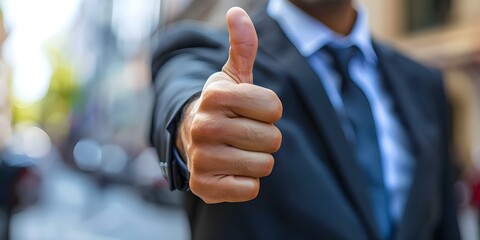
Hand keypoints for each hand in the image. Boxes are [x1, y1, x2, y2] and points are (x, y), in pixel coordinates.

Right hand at [176, 7, 282, 203]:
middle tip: (243, 133)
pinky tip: (230, 170)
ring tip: (237, 150)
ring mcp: (201, 158)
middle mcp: (203, 126)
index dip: (270, 111)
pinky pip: (251, 188)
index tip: (252, 111)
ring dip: (258, 159)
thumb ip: (242, 46)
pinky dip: (247, 181)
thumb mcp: (232, 76)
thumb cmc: (222, 107)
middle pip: (272, 139)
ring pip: (264, 165)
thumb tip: (237, 12)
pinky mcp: (204, 187)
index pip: (274, 108)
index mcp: (215, 95)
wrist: (191, 139)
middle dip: (265, 137)